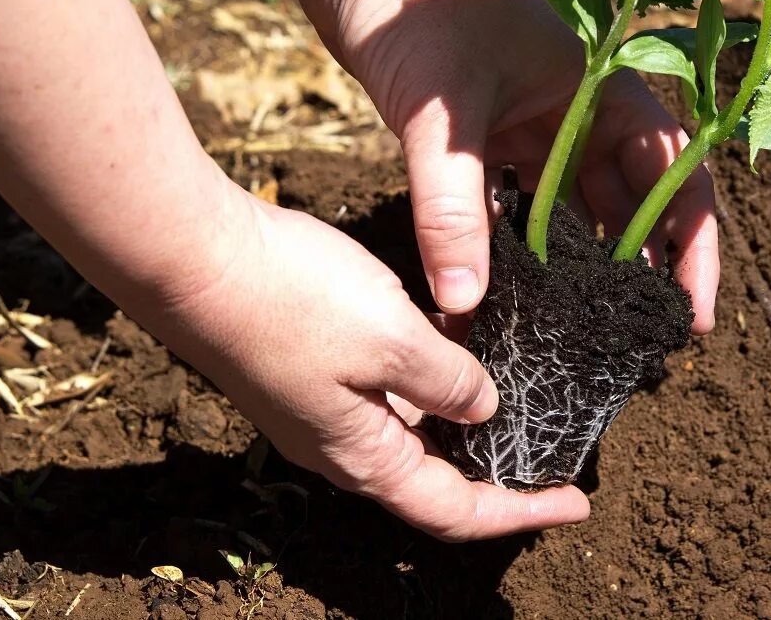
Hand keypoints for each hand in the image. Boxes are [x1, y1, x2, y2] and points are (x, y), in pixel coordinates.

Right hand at [147, 191, 589, 540]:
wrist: (194, 257)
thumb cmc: (293, 301)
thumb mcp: (394, 342)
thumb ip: (449, 382)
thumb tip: (483, 409)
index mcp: (366, 457)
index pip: (456, 510)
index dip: (520, 513)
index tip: (576, 504)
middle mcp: (344, 446)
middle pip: (436, 478)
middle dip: (498, 470)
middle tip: (554, 450)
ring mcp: (324, 408)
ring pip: (415, 429)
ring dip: (467, 416)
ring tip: (521, 391)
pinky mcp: (314, 368)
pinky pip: (389, 390)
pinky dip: (432, 375)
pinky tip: (460, 339)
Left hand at [289, 0, 719, 329]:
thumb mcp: (443, 110)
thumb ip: (454, 207)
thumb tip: (466, 304)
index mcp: (602, 86)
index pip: (673, 174)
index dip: (692, 246)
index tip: (692, 313)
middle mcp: (576, 107)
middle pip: (625, 199)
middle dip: (634, 269)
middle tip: (634, 341)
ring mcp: (527, 118)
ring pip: (565, 206)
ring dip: (570, 264)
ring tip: (574, 331)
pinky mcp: (478, 129)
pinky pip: (507, 199)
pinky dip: (507, 244)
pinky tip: (502, 291)